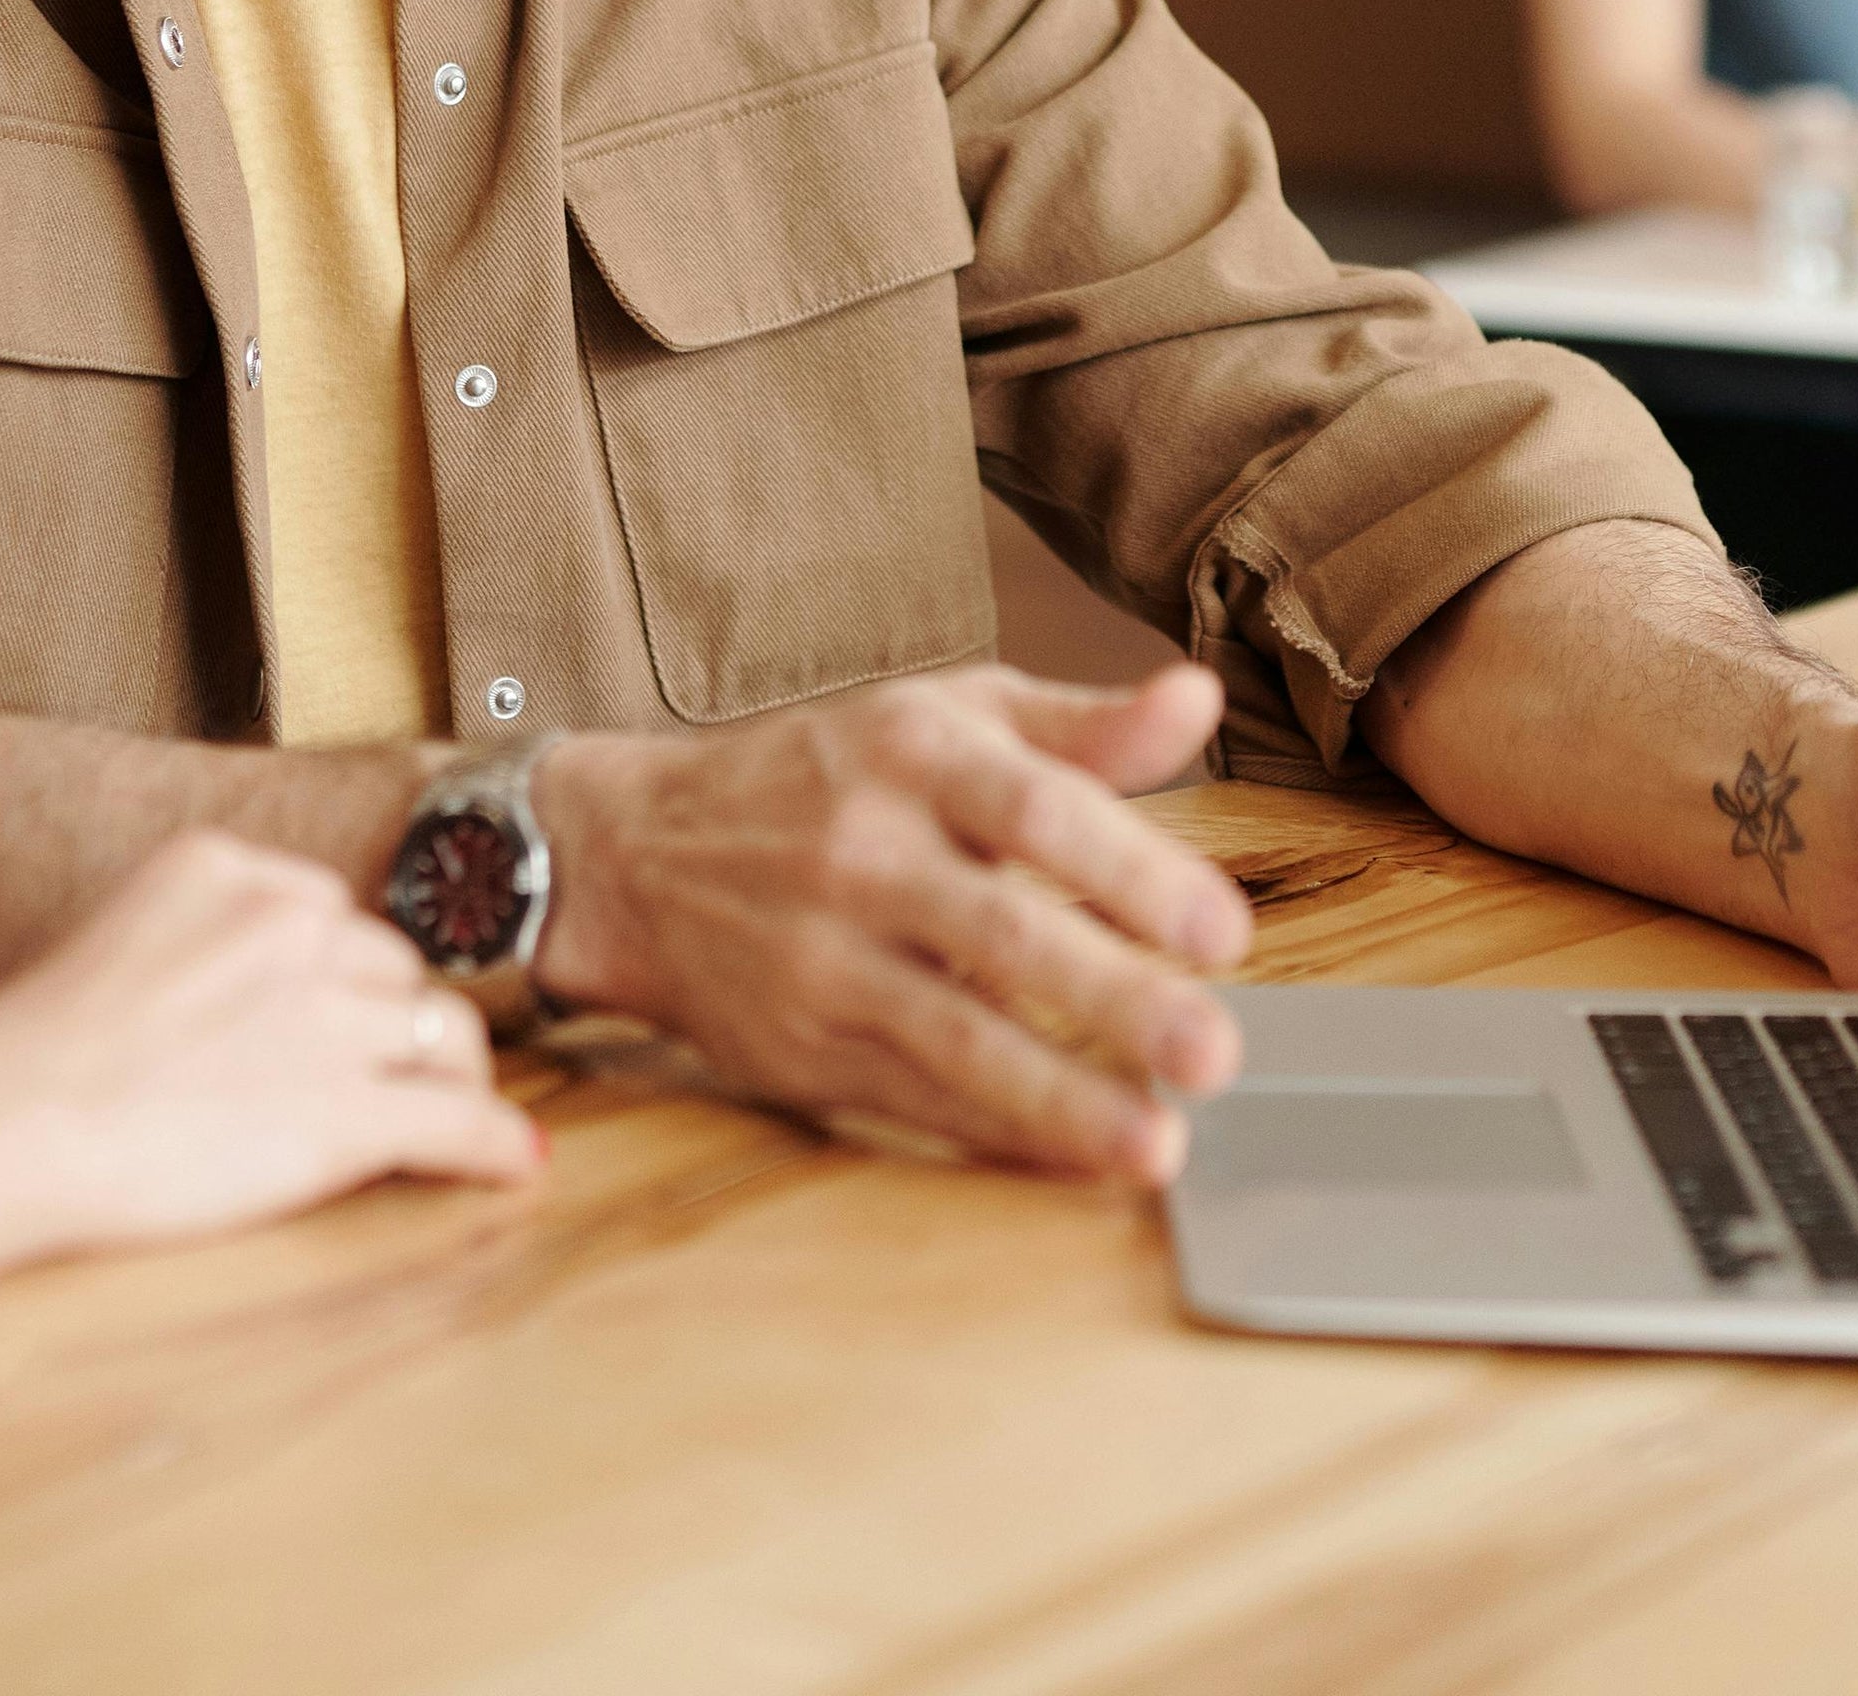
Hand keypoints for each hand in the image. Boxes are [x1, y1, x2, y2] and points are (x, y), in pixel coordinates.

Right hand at [0, 828, 539, 1244]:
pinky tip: (516, 1165)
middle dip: (388, 1025)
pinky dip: (494, 1146)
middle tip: (373, 1078)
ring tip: (452, 1116)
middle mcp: (295, 922)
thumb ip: (195, 945)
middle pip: (391, 969)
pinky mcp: (349, 1109)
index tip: (326, 1021)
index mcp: (230, 868)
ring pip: (440, 1034)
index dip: (337, 979)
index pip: (328, 915)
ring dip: (448, 1078)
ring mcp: (330, 1014)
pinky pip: (455, 1121)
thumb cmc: (31, 1059)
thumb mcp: (119, 945)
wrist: (9, 1125)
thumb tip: (241, 1001)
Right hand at [531, 663, 1253, 1184]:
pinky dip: (997, 1136)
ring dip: (1060, 1099)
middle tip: (1214, 1055)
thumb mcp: (946, 716)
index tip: (1223, 934)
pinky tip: (1075, 1160)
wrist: (634, 852)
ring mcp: (824, 958)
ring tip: (1155, 1144)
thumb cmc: (826, 773)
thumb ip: (1082, 726)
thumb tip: (1199, 698)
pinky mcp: (799, 1046)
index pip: (1035, 810)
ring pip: (953, 1039)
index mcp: (914, 753)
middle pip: (1000, 934)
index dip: (1131, 871)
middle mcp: (864, 853)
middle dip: (1113, 1001)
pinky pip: (912, 1099)